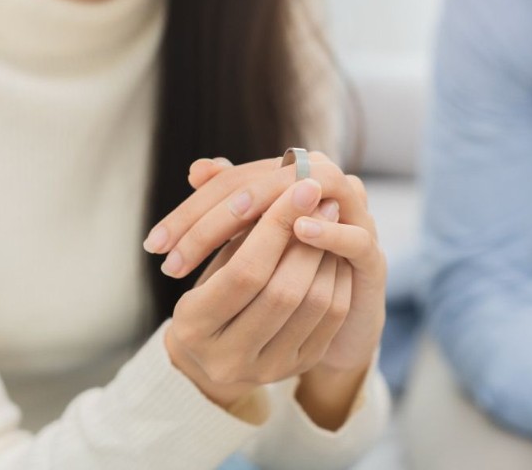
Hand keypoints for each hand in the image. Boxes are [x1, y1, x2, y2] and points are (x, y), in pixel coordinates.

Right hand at [162, 177, 353, 408]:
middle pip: (282, 291)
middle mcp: (227, 357)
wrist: (215, 355)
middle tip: (325, 202)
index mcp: (192, 325)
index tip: (303, 187)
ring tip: (333, 221)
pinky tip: (337, 251)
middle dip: (308, 239)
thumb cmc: (209, 292)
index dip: (277, 226)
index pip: (245, 270)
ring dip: (327, 255)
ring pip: (313, 305)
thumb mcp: (203, 259)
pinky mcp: (297, 368)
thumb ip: (217, 216)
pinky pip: (331, 321)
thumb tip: (218, 163)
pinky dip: (338, 278)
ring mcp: (266, 369)